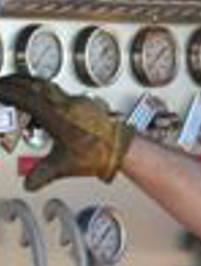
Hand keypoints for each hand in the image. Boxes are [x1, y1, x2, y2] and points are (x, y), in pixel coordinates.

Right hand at [0, 74, 134, 190]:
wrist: (124, 148)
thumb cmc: (100, 154)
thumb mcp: (65, 166)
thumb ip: (43, 174)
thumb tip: (30, 183)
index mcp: (54, 114)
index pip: (22, 96)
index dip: (6, 92)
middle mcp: (64, 103)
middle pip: (32, 83)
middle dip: (14, 83)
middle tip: (3, 86)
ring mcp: (76, 101)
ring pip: (46, 85)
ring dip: (30, 86)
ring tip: (21, 95)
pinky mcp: (85, 103)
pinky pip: (60, 92)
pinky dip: (46, 94)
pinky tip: (47, 106)